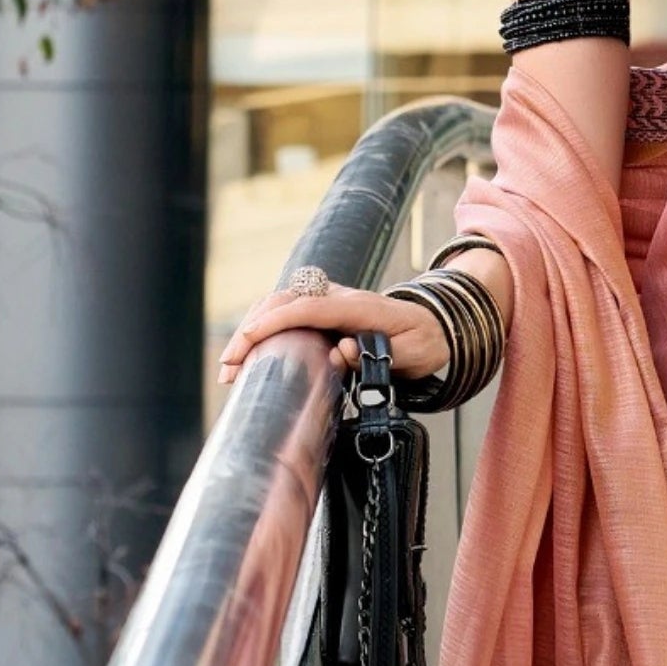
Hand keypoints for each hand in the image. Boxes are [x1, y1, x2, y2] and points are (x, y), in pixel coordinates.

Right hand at [217, 274, 457, 387]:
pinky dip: (265, 329)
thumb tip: (341, 352)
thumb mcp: (412, 355)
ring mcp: (330, 301)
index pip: (308, 308)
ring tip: (233, 367)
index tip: (248, 339)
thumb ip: (378, 355)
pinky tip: (253, 354)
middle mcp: (339, 298)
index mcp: (359, 307)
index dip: (276, 322)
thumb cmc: (424, 342)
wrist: (438, 325)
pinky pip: (288, 312)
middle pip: (284, 302)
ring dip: (253, 330)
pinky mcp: (325, 310)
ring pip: (280, 304)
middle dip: (251, 330)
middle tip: (229, 367)